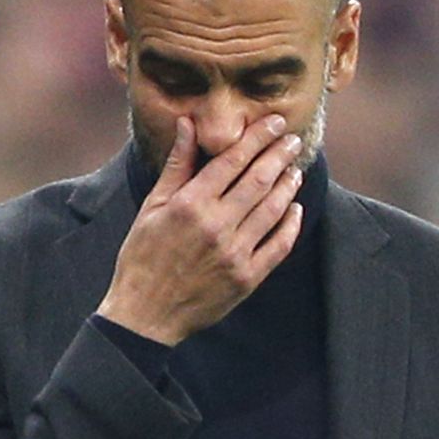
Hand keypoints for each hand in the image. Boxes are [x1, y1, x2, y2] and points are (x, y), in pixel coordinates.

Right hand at [97, 114, 303, 344]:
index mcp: (190, 204)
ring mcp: (235, 254)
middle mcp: (216, 226)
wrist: (145, 315)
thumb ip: (177, 165)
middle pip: (259, 180)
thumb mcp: (152, 207)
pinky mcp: (247, 278)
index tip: (275, 123)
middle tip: (294, 140)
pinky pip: (278, 246)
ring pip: (273, 209)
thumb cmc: (143, 258)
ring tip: (295, 169)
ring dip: (288, 186)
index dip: (258, 137)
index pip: (233, 160)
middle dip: (280, 154)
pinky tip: (295, 209)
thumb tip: (188, 124)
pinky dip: (291, 225)